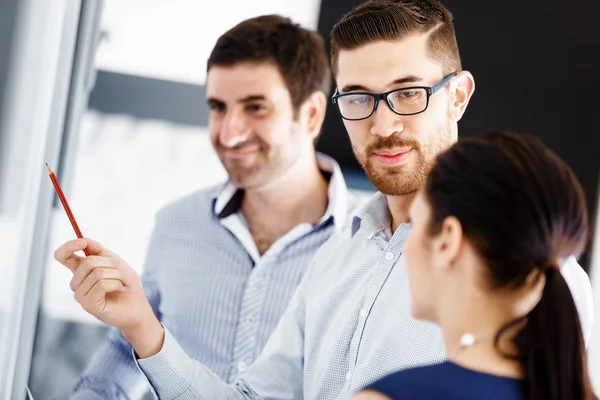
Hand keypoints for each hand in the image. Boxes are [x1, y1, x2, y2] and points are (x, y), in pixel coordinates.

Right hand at [54, 238, 163, 356]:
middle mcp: (76, 283)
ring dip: (116, 275)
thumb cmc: (126, 284)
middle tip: (120, 273)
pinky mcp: (88, 305)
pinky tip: (119, 289)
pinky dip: (115, 284)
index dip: (69, 246)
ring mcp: (80, 295)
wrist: (137, 306)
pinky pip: (101, 285)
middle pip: (87, 262)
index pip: (62, 256)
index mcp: (80, 271)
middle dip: (110, 263)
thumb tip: (84, 240)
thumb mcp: (115, 261)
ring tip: (121, 283)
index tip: (83, 242)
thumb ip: (98, 250)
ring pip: (96, 273)